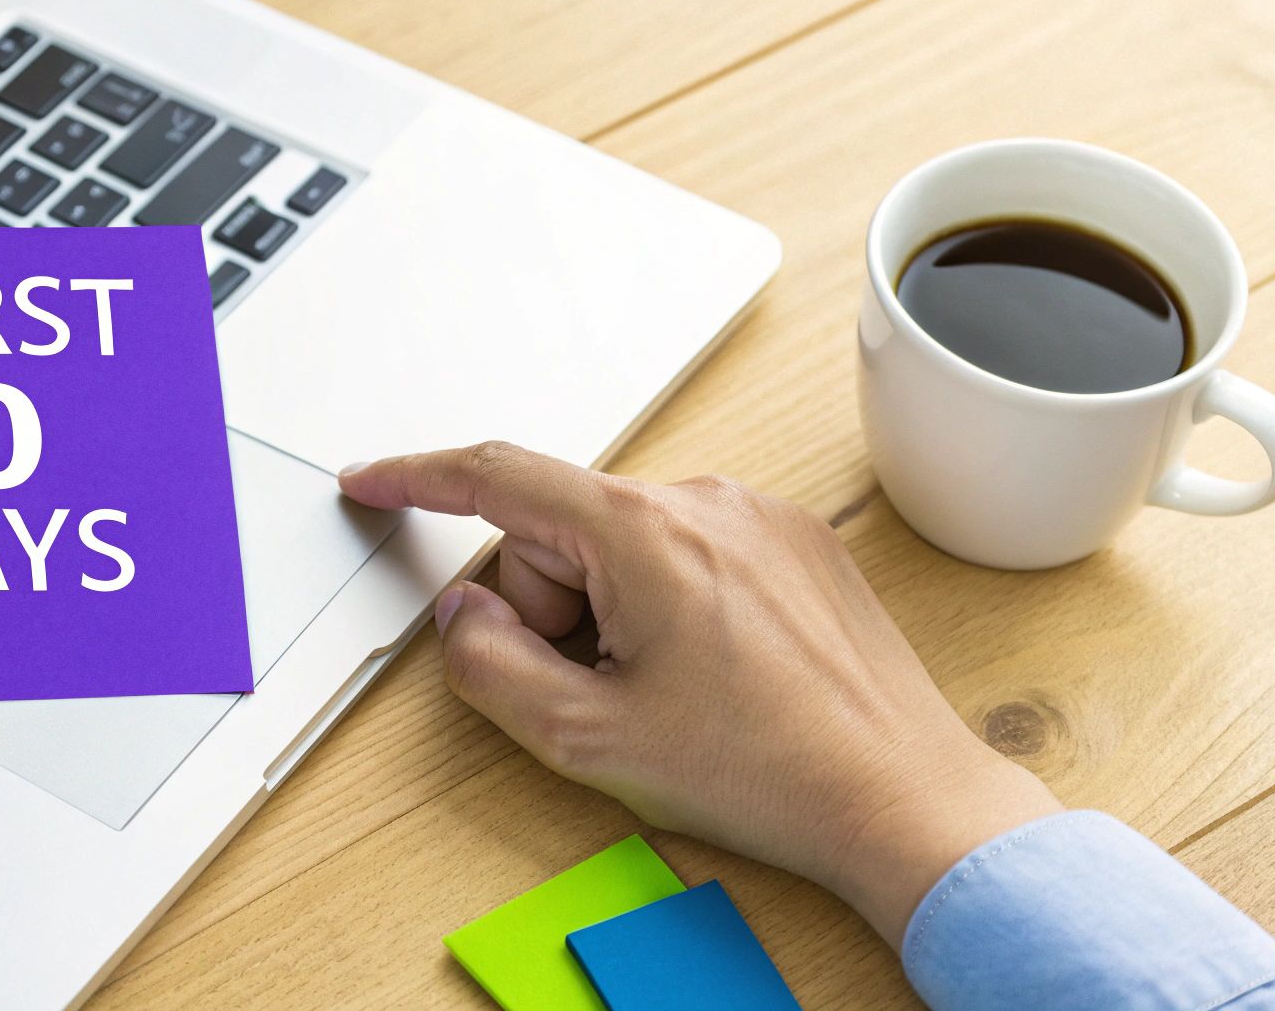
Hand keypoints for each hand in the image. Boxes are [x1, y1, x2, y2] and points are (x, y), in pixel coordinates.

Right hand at [338, 443, 1061, 944]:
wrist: (900, 797)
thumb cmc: (767, 770)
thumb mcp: (589, 738)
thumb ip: (490, 664)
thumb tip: (464, 613)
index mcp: (642, 533)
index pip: (499, 476)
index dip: (419, 479)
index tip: (374, 483)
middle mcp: (703, 500)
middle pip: (562, 532)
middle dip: (552, 609)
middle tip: (602, 693)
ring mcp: (757, 517)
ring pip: (625, 547)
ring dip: (613, 613)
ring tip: (672, 692)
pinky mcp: (795, 543)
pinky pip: (688, 554)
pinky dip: (670, 606)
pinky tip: (716, 676)